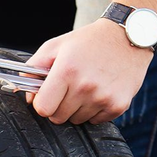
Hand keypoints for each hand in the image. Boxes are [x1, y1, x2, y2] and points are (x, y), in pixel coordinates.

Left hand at [24, 19, 152, 124]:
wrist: (129, 35)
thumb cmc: (88, 42)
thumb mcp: (56, 47)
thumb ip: (33, 70)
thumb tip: (26, 95)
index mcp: (66, 71)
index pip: (43, 108)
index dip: (42, 104)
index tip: (48, 96)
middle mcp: (85, 86)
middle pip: (58, 118)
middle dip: (59, 106)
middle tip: (69, 89)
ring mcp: (103, 97)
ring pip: (77, 121)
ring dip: (78, 109)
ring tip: (87, 87)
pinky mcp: (118, 105)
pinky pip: (96, 121)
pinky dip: (96, 111)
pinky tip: (100, 91)